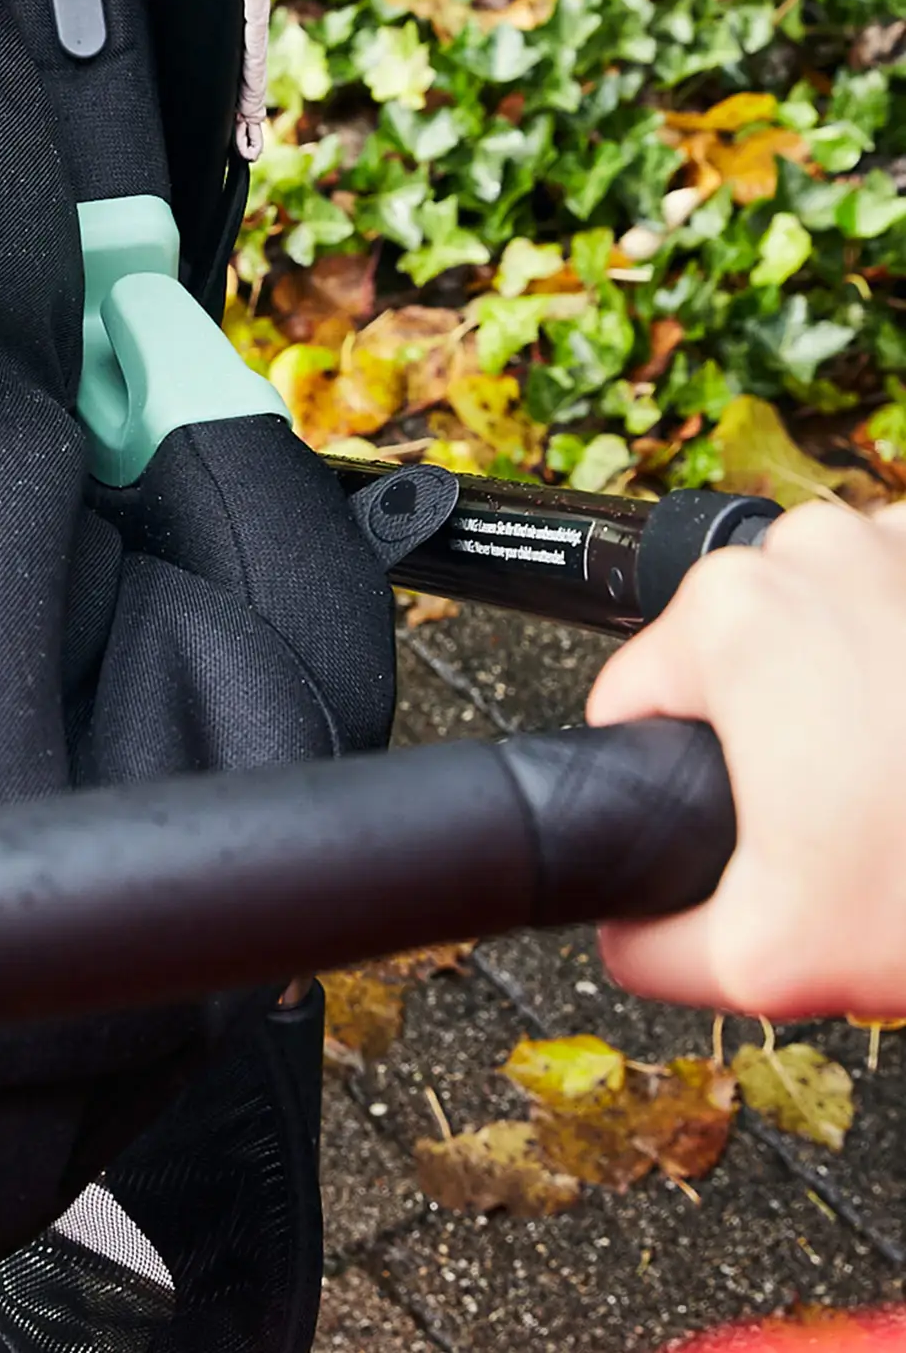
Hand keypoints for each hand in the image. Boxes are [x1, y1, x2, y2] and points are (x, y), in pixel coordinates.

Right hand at [586, 496, 905, 1019]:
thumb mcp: (762, 960)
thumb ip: (649, 944)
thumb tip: (622, 928)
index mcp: (728, 615)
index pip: (639, 698)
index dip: (683, 779)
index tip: (761, 825)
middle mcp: (809, 547)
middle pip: (738, 653)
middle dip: (777, 730)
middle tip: (848, 815)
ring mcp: (899, 539)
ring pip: (825, 623)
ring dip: (852, 687)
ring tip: (904, 776)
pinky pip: (899, 606)